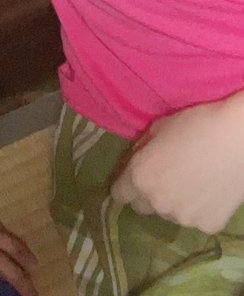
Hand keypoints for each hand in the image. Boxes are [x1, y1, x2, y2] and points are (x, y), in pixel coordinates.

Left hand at [110, 93, 243, 233]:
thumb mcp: (157, 129)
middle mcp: (157, 203)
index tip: (136, 177)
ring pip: (170, 213)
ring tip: (193, 181)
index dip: (126, 184)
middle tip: (167, 177)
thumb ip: (141, 151)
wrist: (237, 140)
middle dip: (149, 194)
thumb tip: (136, 161)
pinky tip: (210, 190)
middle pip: (143, 206)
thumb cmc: (195, 125)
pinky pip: (196, 219)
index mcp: (140, 178)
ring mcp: (183, 218)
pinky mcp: (208, 226)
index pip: (119, 194)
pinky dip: (200, 209)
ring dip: (175, 202)